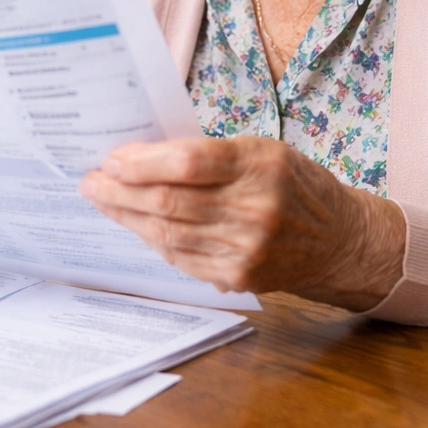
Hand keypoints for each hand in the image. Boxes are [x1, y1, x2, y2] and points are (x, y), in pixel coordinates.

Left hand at [78, 135, 404, 309]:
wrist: (337, 240)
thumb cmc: (294, 184)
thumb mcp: (262, 151)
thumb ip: (209, 155)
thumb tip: (142, 158)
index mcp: (261, 165)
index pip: (188, 161)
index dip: (143, 161)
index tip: (113, 158)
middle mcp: (254, 208)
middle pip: (169, 201)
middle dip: (120, 191)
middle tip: (90, 182)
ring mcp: (245, 248)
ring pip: (167, 232)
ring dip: (126, 217)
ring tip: (102, 202)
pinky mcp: (237, 276)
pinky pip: (180, 257)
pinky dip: (153, 240)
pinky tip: (136, 225)